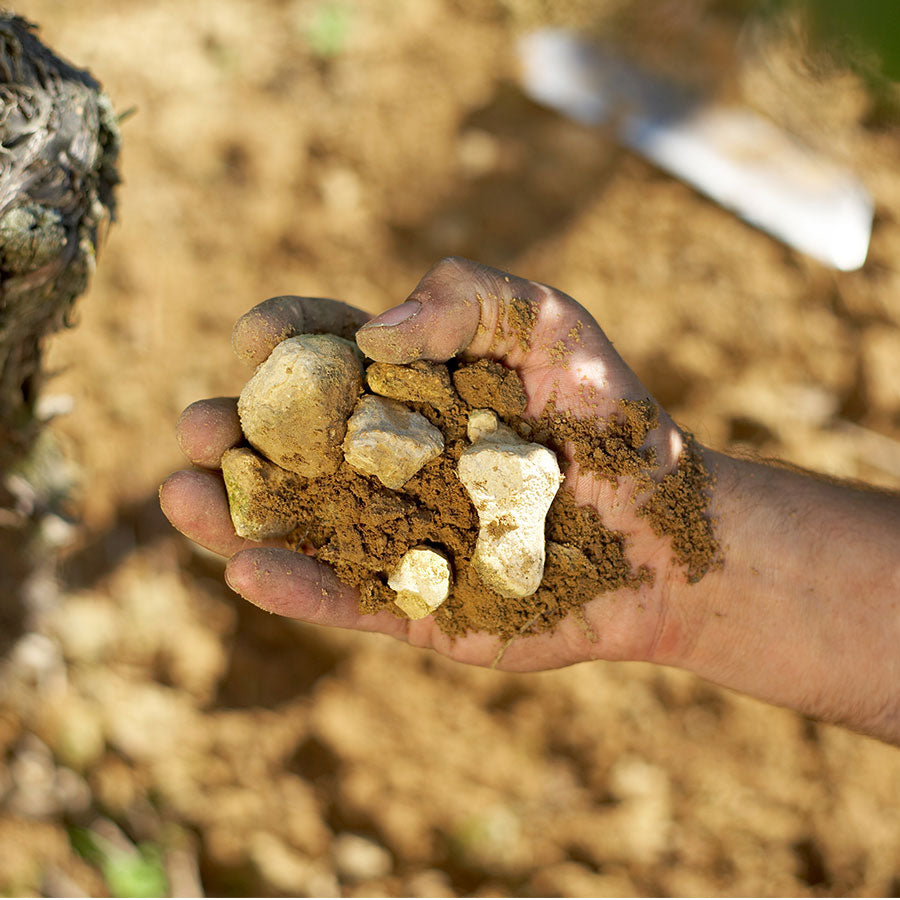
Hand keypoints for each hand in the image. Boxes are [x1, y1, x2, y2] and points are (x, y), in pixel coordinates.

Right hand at [160, 257, 695, 671]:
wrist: (665, 531)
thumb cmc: (609, 418)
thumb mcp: (550, 327)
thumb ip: (468, 297)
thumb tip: (372, 334)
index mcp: (412, 390)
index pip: (331, 353)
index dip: (287, 339)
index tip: (257, 336)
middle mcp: (391, 461)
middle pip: (294, 444)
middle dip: (239, 432)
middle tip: (199, 427)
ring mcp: (398, 533)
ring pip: (299, 526)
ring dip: (236, 513)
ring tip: (184, 495)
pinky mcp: (417, 603)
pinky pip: (346, 596)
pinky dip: (297, 587)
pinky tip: (249, 568)